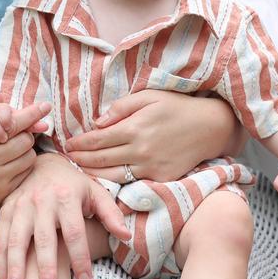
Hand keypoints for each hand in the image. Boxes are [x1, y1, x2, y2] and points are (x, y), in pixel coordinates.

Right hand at [0, 103, 48, 223]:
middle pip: (24, 139)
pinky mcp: (2, 192)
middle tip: (19, 139)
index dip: (30, 114)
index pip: (9, 123)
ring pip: (28, 156)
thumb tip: (0, 95)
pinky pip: (25, 173)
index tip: (45, 106)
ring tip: (15, 154)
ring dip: (26, 152)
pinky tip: (13, 167)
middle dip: (25, 136)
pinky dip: (24, 167)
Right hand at [0, 154, 130, 278]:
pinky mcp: (6, 209)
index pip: (75, 232)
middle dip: (45, 266)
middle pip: (45, 238)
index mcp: (67, 197)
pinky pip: (0, 237)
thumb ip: (110, 214)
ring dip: (15, 266)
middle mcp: (42, 201)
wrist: (45, 163)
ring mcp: (21, 205)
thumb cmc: (74, 184)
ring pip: (16, 239)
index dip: (80, 257)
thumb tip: (127, 237)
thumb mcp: (95, 193)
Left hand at [65, 90, 236, 181]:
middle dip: (80, 159)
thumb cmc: (177, 107)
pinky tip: (104, 178)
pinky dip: (115, 181)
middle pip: (101, 160)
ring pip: (113, 176)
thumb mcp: (149, 96)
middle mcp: (140, 151)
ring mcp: (151, 168)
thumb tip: (98, 122)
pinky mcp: (161, 179)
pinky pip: (132, 182)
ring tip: (80, 170)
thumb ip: (121, 108)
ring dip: (93, 174)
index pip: (97, 139)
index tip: (68, 144)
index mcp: (135, 128)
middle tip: (67, 158)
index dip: (79, 143)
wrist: (210, 127)